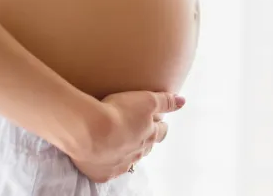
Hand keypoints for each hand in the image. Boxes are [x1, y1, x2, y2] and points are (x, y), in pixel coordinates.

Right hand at [69, 90, 184, 182]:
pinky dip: (109, 163)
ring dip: (128, 152)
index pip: (160, 132)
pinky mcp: (103, 173)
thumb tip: (182, 101)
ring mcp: (120, 165)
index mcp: (148, 135)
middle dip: (146, 140)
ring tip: (122, 144)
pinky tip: (104, 157)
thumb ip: (165, 101)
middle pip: (146, 148)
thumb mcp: (146, 100)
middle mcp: (137, 152)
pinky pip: (110, 170)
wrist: (89, 131)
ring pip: (130, 160)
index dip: (161, 127)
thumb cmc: (118, 112)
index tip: (161, 124)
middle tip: (141, 133)